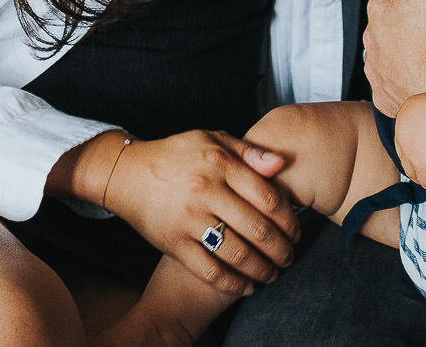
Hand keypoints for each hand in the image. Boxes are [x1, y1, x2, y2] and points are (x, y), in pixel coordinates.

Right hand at [105, 129, 300, 295]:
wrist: (128, 173)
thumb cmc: (176, 154)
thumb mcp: (212, 139)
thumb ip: (248, 151)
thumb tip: (281, 164)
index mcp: (220, 164)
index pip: (268, 197)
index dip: (289, 219)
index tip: (296, 230)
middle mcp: (207, 191)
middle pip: (258, 229)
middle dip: (281, 250)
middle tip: (290, 257)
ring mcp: (189, 219)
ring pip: (238, 254)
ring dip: (263, 269)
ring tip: (274, 273)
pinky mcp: (174, 243)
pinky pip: (210, 270)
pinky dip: (234, 283)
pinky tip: (248, 286)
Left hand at [363, 0, 425, 117]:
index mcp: (381, 6)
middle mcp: (371, 38)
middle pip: (391, 11)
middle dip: (410, 6)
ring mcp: (377, 70)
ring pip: (389, 44)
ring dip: (405, 40)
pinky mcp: (386, 97)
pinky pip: (392, 78)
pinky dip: (405, 72)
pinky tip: (425, 70)